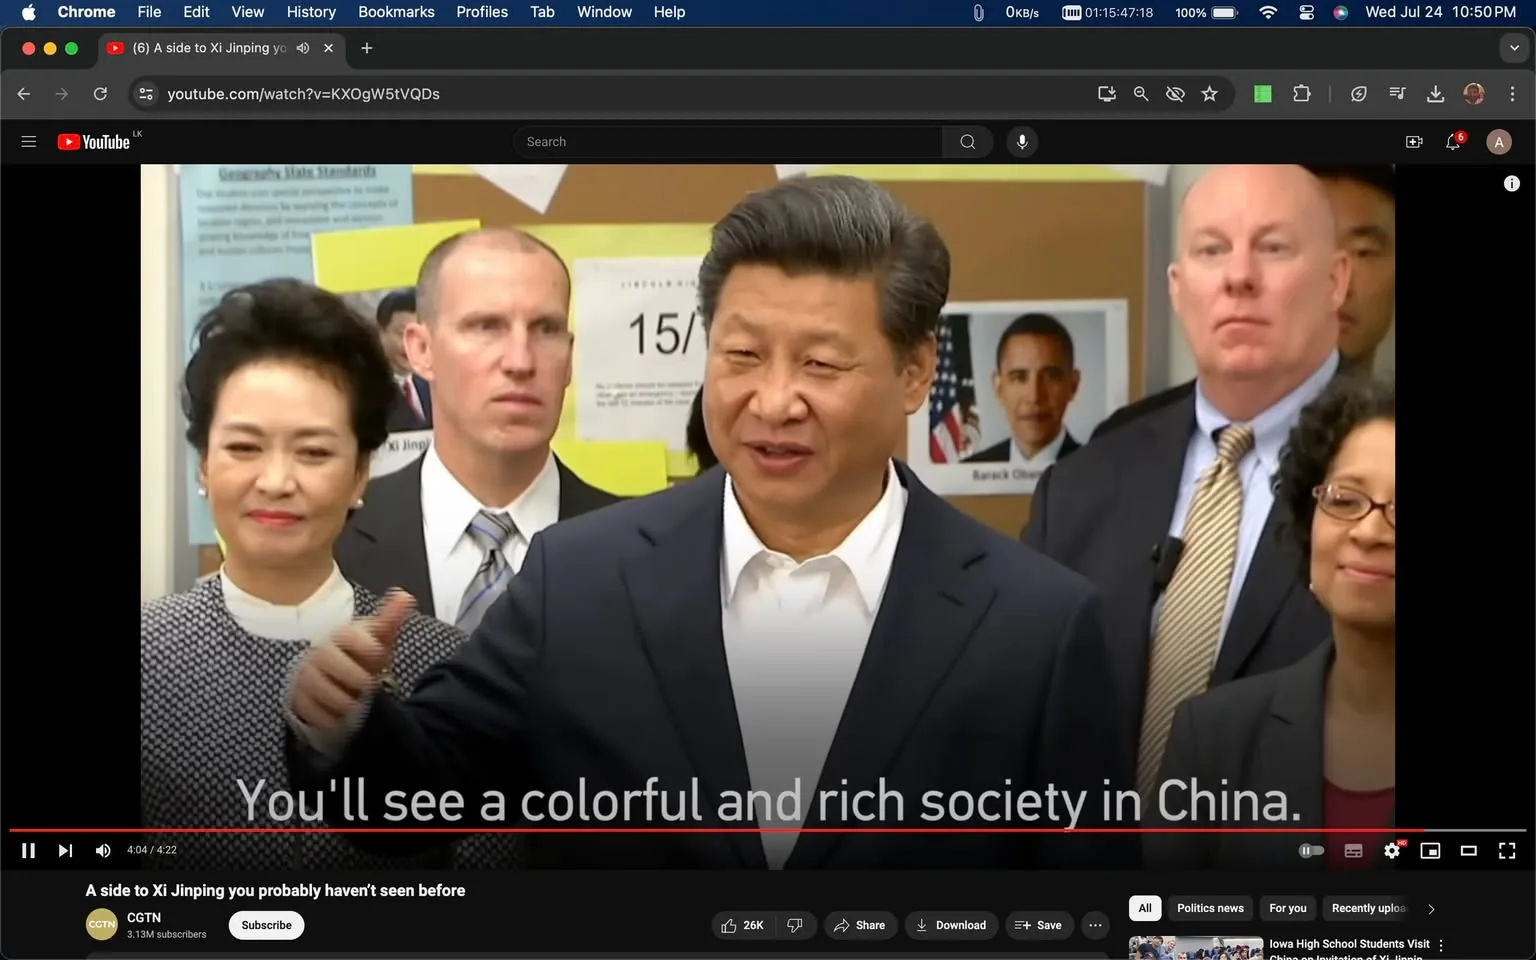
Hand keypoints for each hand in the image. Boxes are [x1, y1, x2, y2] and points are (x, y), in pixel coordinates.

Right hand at [291, 591, 413, 732]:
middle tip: (368, 686)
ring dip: (337, 698)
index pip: (347, 634)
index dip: (365, 645)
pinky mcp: (298, 696)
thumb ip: (391, 620)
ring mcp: (306, 674)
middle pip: (326, 657)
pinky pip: (304, 707)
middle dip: (350, 674)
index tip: (380, 655)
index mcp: (342, 636)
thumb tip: (405, 596)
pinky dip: (323, 716)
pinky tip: (338, 719)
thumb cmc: (363, 656)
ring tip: (354, 706)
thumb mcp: (380, 640)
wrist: (342, 679)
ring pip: (313, 683)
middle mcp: (320, 652)